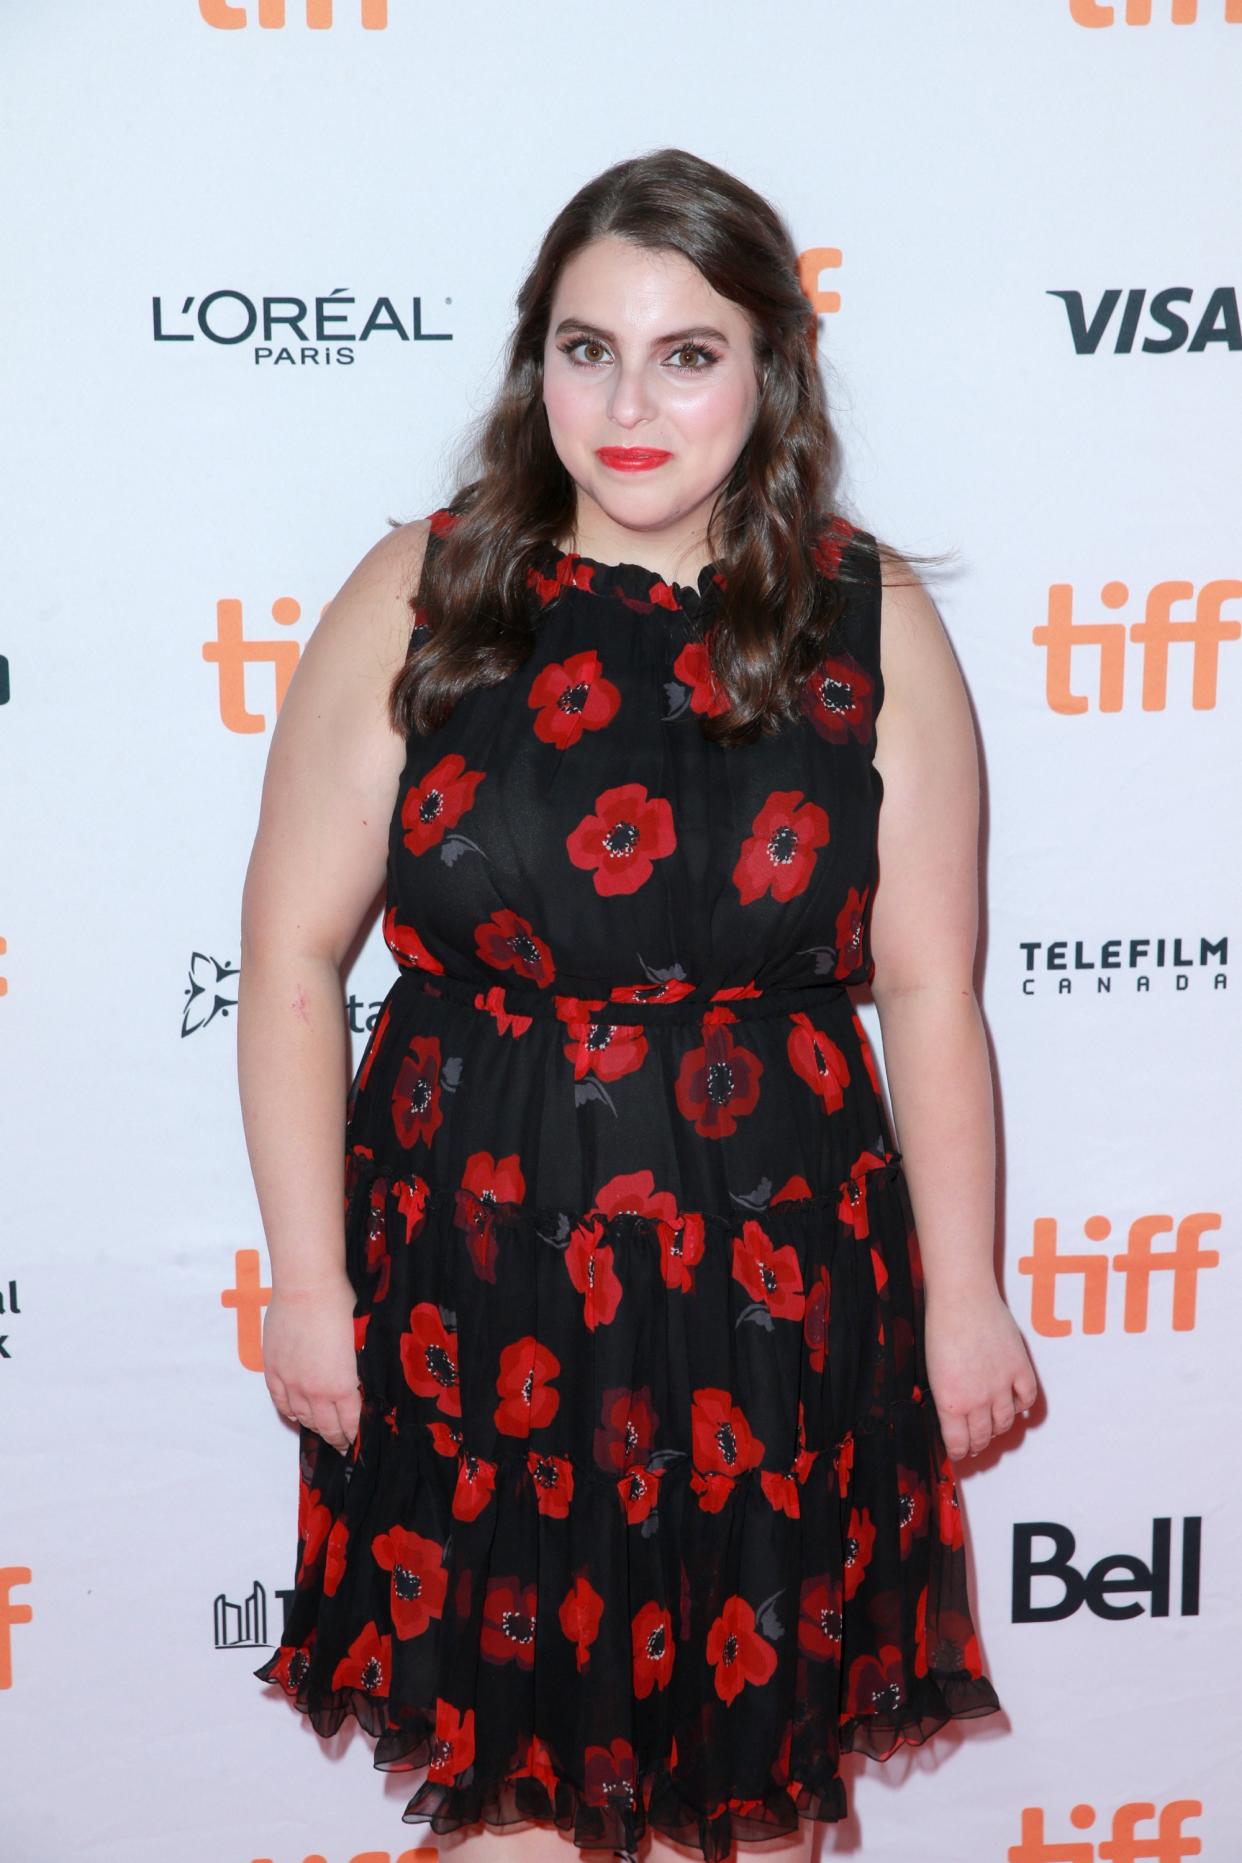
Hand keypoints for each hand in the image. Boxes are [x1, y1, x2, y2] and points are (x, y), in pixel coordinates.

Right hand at [261, 1273, 361, 1456]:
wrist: (308, 1287)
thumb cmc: (343, 1306)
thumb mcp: (363, 1343)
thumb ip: (360, 1372)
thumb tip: (364, 1387)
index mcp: (342, 1386)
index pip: (349, 1423)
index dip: (353, 1436)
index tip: (357, 1442)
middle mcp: (314, 1391)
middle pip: (325, 1426)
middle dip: (335, 1438)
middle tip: (342, 1444)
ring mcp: (291, 1382)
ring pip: (302, 1417)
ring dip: (314, 1426)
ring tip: (322, 1429)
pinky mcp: (273, 1370)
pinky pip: (280, 1402)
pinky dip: (290, 1413)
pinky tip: (297, 1416)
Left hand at [923, 1285, 1036, 1461]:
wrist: (961, 1299)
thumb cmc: (939, 1328)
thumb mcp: (932, 1369)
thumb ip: (946, 1394)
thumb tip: (952, 1410)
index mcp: (950, 1402)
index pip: (959, 1443)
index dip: (959, 1452)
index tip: (959, 1453)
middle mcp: (978, 1400)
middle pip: (982, 1435)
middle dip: (978, 1444)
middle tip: (975, 1445)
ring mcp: (1002, 1385)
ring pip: (1005, 1422)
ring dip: (999, 1429)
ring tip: (994, 1429)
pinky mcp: (1020, 1368)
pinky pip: (1027, 1398)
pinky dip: (1023, 1406)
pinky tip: (1017, 1406)